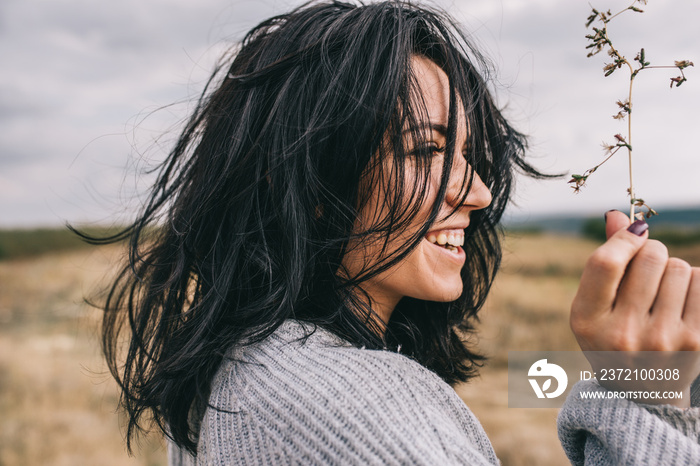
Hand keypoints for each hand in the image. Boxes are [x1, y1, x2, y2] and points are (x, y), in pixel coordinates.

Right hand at [570, 210, 699, 406]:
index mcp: (587, 322)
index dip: (624, 237)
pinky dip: (693, 283)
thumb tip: (617, 214)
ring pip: (679, 267)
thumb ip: (605, 261)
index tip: (635, 231)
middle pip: (650, 258)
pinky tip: (680, 301)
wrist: (641, 393)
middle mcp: (623, 334)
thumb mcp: (594, 305)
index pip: (605, 263)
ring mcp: (662, 340)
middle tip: (647, 265)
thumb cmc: (611, 336)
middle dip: (651, 251)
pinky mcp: (695, 343)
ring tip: (661, 292)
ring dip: (672, 270)